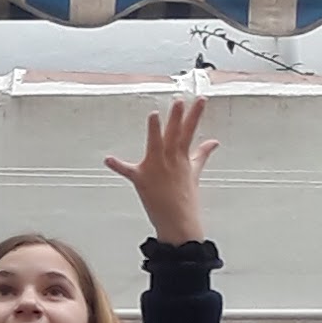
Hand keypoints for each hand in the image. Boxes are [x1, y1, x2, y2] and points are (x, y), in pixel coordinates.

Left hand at [104, 100, 218, 243]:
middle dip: (177, 117)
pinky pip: (128, 171)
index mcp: (182, 157)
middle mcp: (170, 160)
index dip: (195, 114)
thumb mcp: (194, 174)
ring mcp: (156, 169)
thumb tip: (213, 142)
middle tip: (178, 101)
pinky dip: (118, 166)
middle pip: (174, 135)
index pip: (190, 131)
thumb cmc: (186, 200)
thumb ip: (201, 155)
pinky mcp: (142, 180)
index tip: (200, 98)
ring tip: (154, 115)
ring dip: (155, 131)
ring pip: (156, 146)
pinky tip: (108, 159)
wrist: (179, 223)